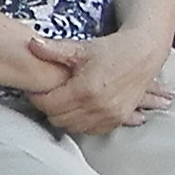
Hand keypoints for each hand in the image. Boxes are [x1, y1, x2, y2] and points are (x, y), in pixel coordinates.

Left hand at [29, 30, 169, 135]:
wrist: (143, 53)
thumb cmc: (112, 49)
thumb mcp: (81, 48)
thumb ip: (53, 50)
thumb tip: (30, 44)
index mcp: (85, 89)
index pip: (48, 104)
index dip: (38, 97)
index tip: (36, 90)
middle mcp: (97, 106)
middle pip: (58, 119)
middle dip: (50, 108)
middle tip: (49, 95)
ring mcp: (109, 116)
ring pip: (74, 127)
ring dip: (65, 117)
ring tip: (63, 102)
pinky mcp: (118, 119)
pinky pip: (92, 130)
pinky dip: (83, 123)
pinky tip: (79, 112)